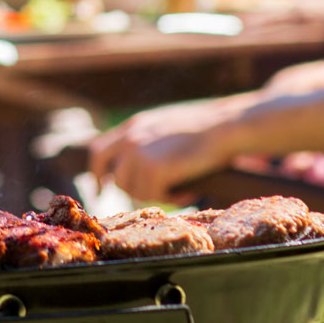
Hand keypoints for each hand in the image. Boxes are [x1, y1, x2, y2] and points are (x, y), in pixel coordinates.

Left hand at [87, 97, 244, 205]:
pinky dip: (173, 198)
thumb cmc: (205, 127)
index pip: (98, 151)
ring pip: (134, 191)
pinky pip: (155, 195)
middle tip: (147, 197)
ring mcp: (140, 153)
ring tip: (180, 188)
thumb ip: (147, 138)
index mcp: (133, 125)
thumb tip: (137, 163)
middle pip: (113, 177)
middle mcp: (131, 138)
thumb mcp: (165, 124)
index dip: (98, 172)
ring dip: (156, 195)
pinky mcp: (154, 168)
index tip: (102, 186)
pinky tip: (189, 190)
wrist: (224, 125)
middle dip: (127, 191)